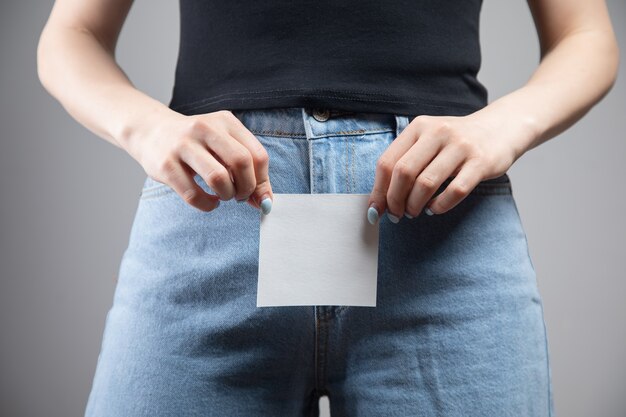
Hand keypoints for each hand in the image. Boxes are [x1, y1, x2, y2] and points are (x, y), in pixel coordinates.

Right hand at [126, 109, 272, 212]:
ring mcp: (183, 146)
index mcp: (225, 122)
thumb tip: (265, 201)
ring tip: (223, 196)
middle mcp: (205, 129)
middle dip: (247, 188)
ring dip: (227, 195)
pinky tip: (209, 201)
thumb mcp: (223, 145)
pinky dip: (207, 205)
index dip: (262, 181)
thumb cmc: (196, 143)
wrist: (150, 131)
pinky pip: (193, 194)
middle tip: (240, 196)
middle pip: (241, 163)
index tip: (258, 194)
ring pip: (218, 178)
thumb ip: (246, 169)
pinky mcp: (165, 165)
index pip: (258, 155)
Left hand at [367, 112, 521, 223]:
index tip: (375, 210)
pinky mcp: (480, 162)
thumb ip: (405, 162)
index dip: (378, 191)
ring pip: (426, 183)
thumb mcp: (428, 140)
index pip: (387, 162)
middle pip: (403, 173)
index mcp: (418, 127)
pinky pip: (455, 191)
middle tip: (397, 215)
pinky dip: (440, 206)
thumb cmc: (455, 142)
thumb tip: (379, 200)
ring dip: (415, 205)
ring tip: (415, 212)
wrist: (500, 128)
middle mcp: (437, 132)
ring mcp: (460, 146)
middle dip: (395, 200)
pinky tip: (435, 208)